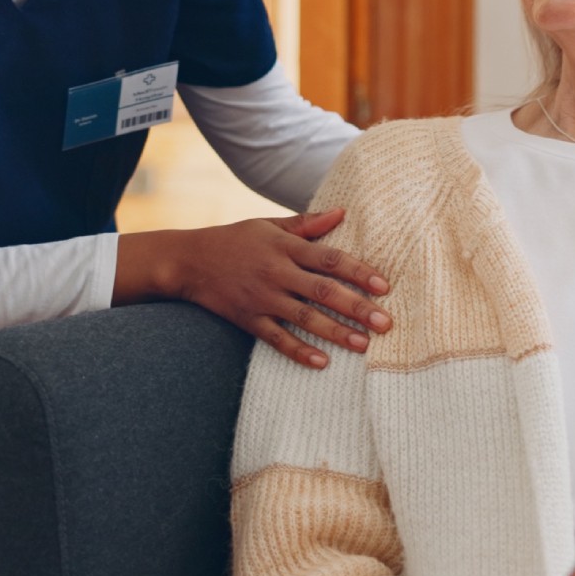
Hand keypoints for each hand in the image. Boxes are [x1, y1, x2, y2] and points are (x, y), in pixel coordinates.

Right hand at [113, 209, 392, 368]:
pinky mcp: (248, 320)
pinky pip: (276, 339)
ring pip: (304, 318)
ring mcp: (262, 298)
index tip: (384, 285)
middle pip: (323, 291)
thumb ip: (306, 223)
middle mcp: (276, 272)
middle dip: (357, 308)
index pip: (330, 259)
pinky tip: (322, 362)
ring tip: (363, 345)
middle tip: (386, 323)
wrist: (188, 261)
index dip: (359, 271)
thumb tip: (342, 213)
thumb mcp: (268, 224)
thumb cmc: (235, 239)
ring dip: (336, 332)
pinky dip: (299, 351)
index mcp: (285, 246)